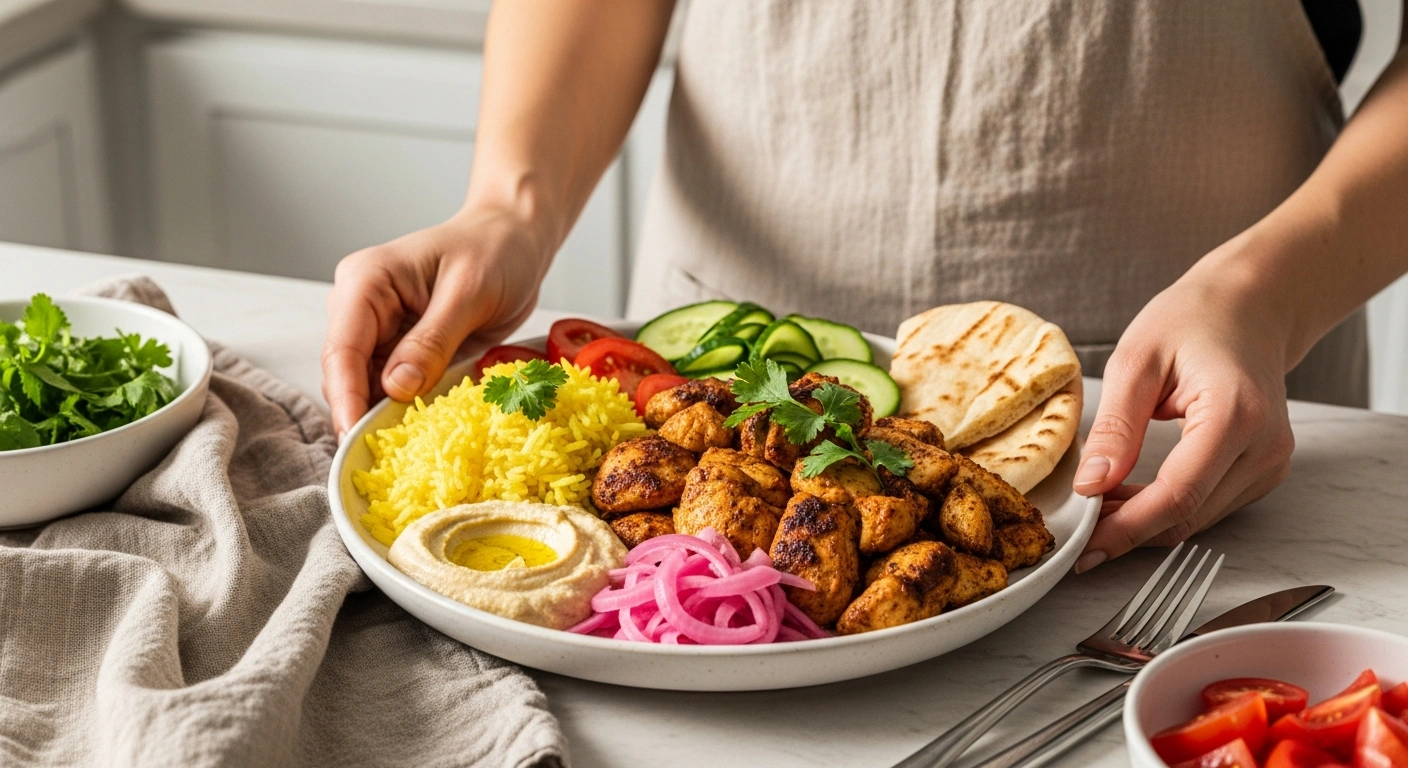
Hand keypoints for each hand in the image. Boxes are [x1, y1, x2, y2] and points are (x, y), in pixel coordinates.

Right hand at [321, 204, 550, 436]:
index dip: (346, 397)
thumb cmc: (495, 250)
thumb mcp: (469, 293)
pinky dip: (407, 408)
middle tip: (394, 452)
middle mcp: (362, 306)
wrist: (515, 240)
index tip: (355, 436)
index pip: (342, 348)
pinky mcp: (402, 349)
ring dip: (387, 414)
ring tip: (415, 443)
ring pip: (367, 387)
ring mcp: (380, 330)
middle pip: (347, 374)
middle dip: (364, 412)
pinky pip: (395, 387)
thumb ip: (432, 341)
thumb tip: (396, 388)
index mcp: (366, 281)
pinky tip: (427, 426)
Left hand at [1071, 259, 1296, 571]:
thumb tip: (1090, 486)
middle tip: (1076, 527)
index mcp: (1235, 415)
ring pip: (1197, 520)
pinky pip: (1208, 506)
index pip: (1177, 495)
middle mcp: (1265, 447)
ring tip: (1096, 504)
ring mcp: (1271, 463)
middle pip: (1188, 516)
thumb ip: (1115, 427)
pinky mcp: (1264, 470)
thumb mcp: (1136, 362)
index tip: (1084, 547)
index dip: (1126, 528)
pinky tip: (1128, 495)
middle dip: (1128, 529)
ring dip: (1144, 522)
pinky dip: (1165, 508)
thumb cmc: (1194, 319)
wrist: (1249, 306)